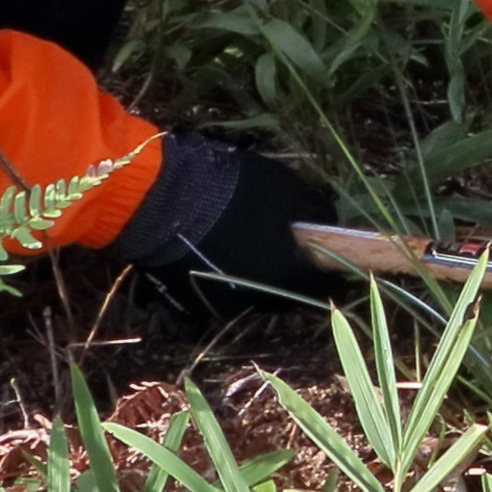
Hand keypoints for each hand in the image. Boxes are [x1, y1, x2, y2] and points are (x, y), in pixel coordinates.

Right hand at [119, 133, 354, 298]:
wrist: (159, 198)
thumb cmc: (230, 188)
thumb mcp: (284, 186)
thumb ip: (313, 208)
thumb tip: (329, 222)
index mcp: (286, 275)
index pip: (324, 286)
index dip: (331, 274)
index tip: (331, 263)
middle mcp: (258, 299)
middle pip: (288, 295)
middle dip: (293, 277)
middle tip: (288, 252)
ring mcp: (224, 305)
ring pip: (254, 296)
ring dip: (259, 279)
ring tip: (249, 248)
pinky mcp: (193, 304)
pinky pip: (222, 294)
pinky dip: (228, 278)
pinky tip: (220, 254)